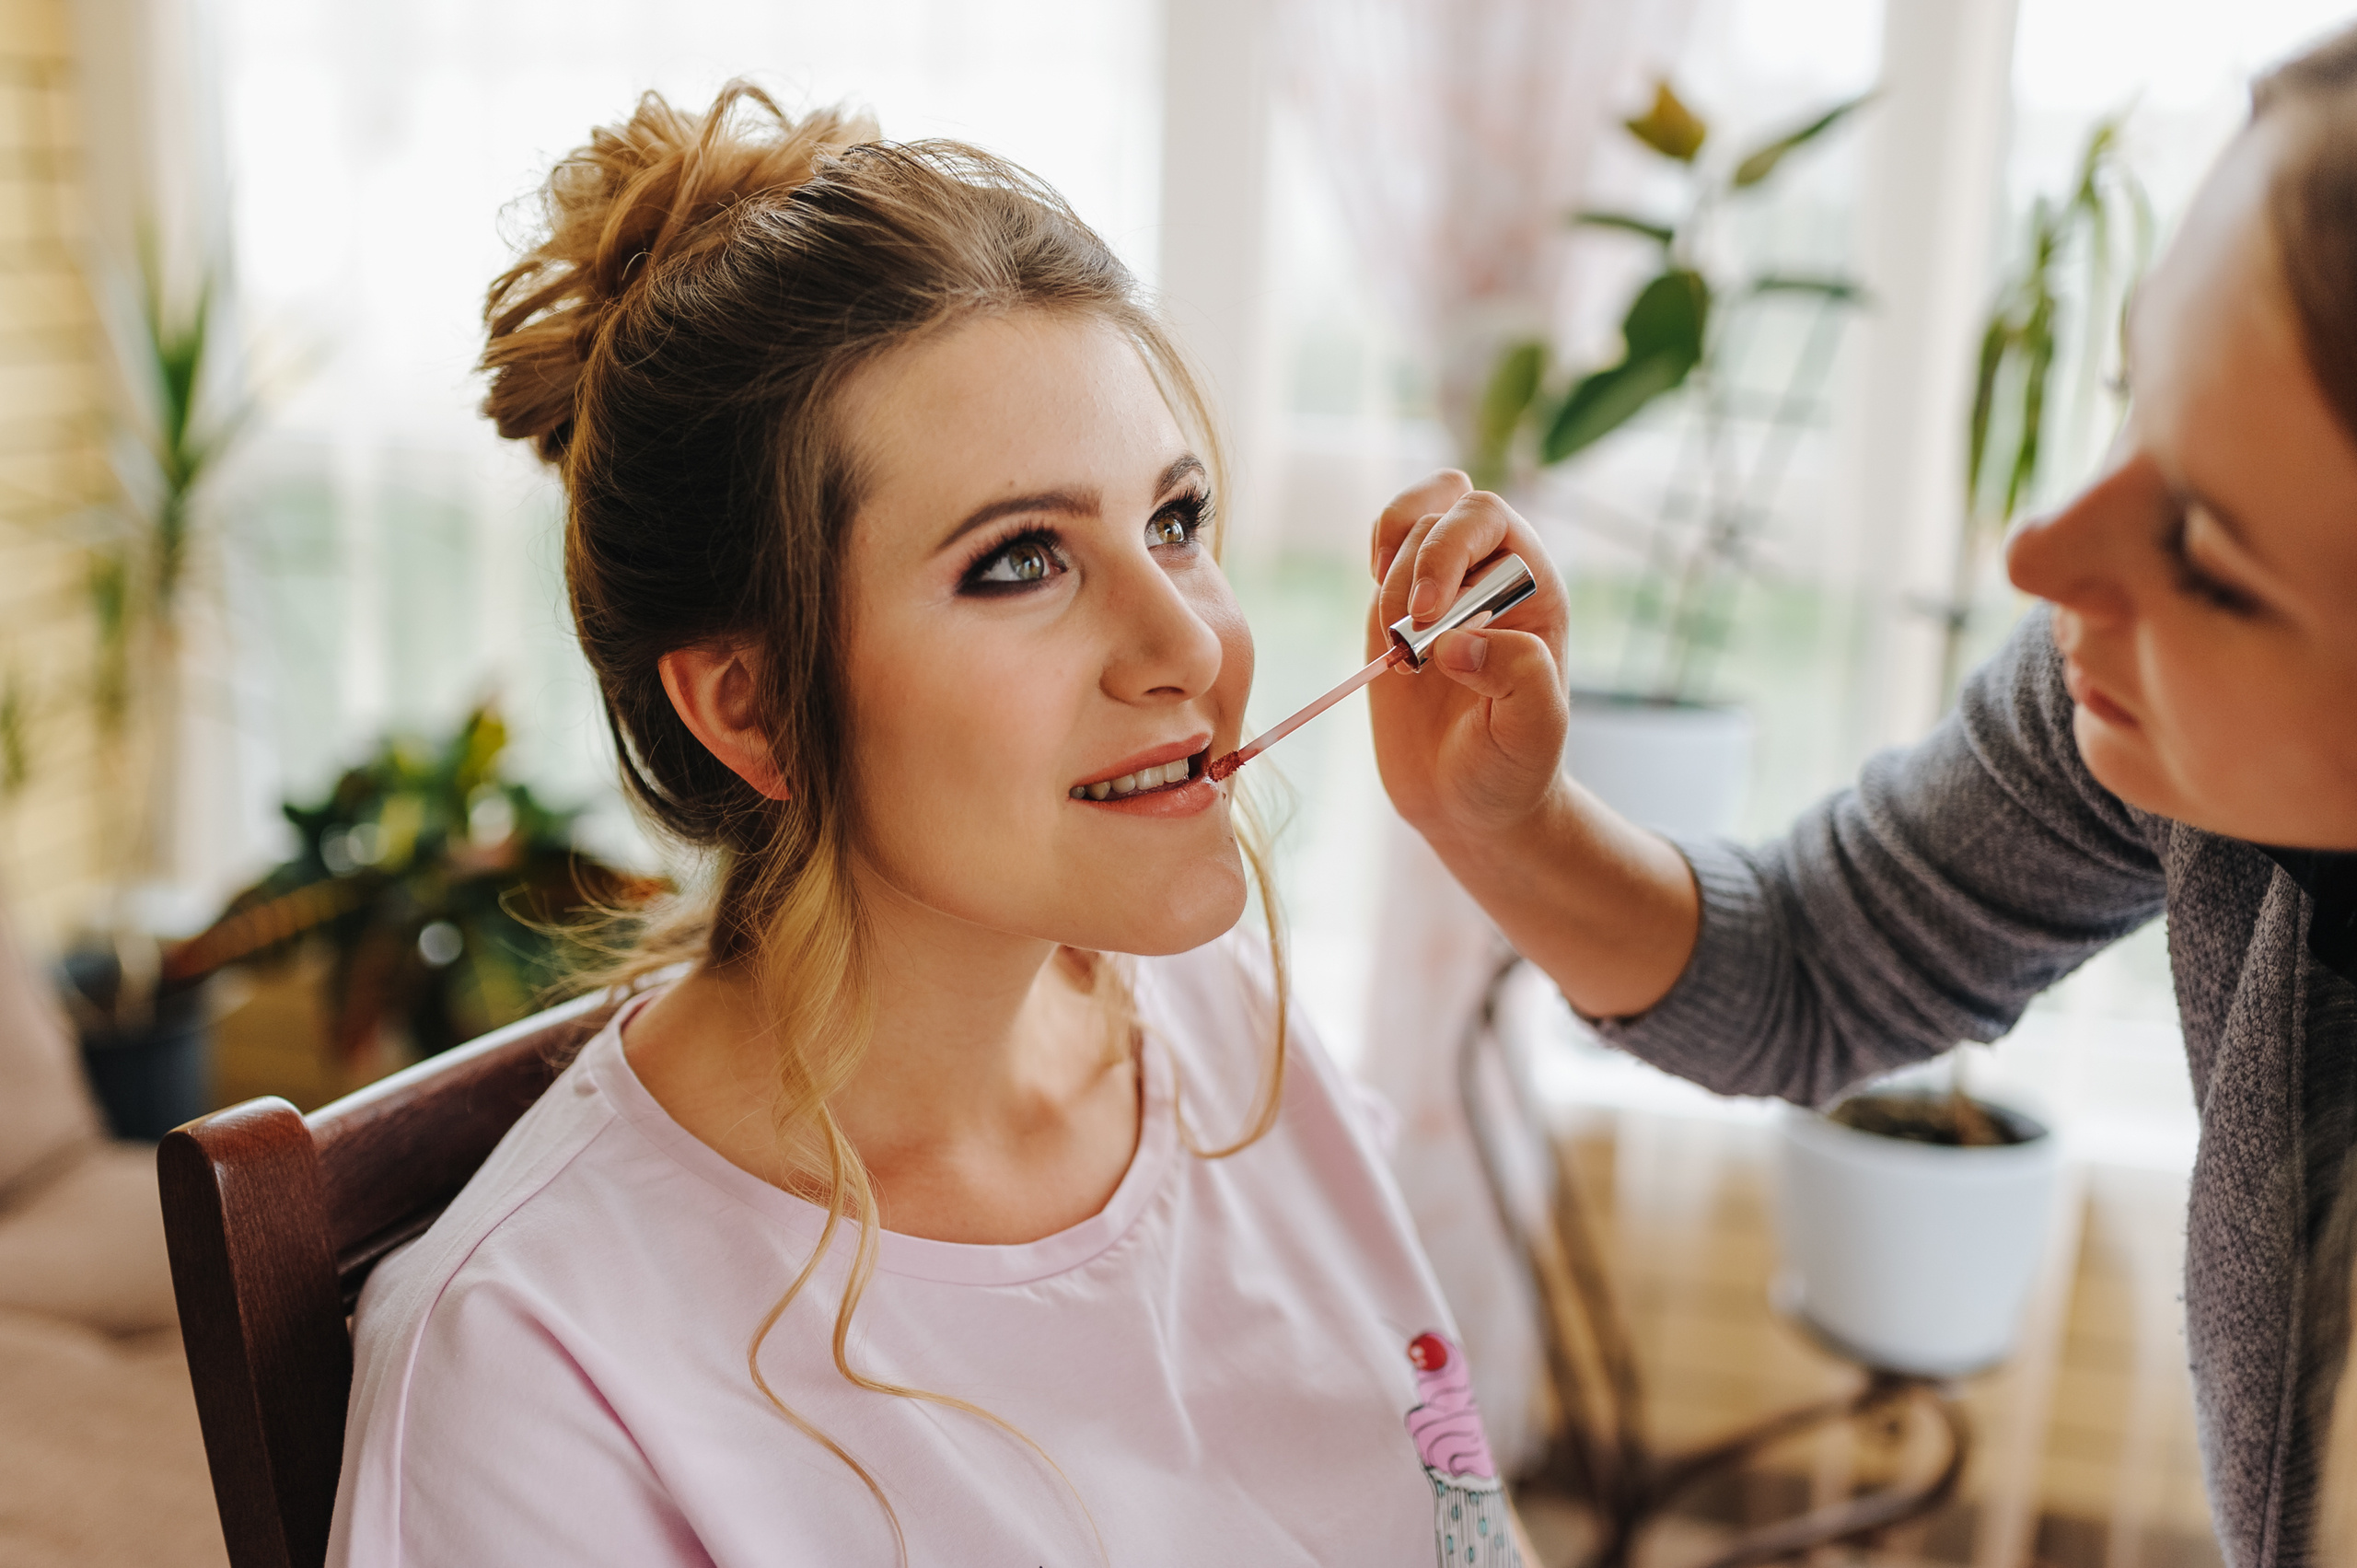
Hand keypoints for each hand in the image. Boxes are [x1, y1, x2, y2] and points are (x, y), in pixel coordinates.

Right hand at [1366, 471, 1571, 849]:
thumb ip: (1518, 677)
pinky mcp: (1400, 604)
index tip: (1427, 617)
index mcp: (1535, 589)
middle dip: (1416, 564)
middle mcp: (1492, 574)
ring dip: (1390, 579)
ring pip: (1410, 522)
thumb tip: (1458, 641)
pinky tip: (1385, 615)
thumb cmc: (1511, 769)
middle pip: (1447, 506)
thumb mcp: (1532, 734)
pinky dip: (1374, 557)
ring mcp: (1444, 584)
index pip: (1488, 520)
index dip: (1449, 551)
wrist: (1466, 803)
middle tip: (1409, 640)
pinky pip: (1385, 543)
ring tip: (1402, 648)